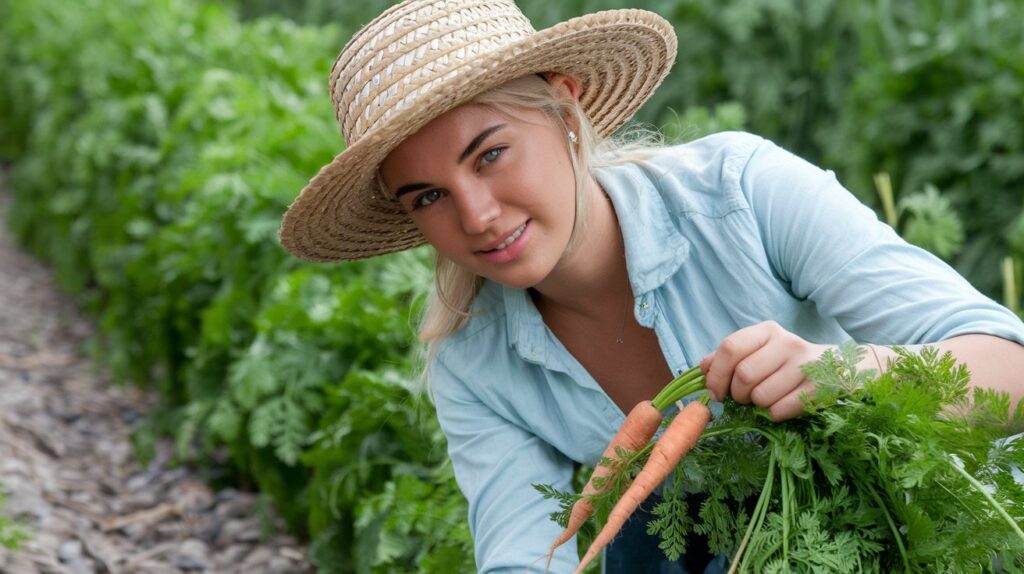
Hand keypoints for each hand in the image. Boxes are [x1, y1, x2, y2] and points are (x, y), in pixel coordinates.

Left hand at [699, 321, 829, 420]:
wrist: (840, 368)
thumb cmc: (787, 362)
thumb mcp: (759, 351)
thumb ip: (729, 357)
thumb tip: (703, 369)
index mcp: (767, 331)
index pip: (730, 348)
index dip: (716, 374)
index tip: (715, 392)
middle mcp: (787, 343)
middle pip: (743, 375)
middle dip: (738, 394)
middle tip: (745, 397)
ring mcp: (806, 365)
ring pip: (761, 396)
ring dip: (757, 405)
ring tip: (767, 398)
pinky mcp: (819, 389)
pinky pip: (779, 410)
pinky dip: (774, 414)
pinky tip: (783, 405)